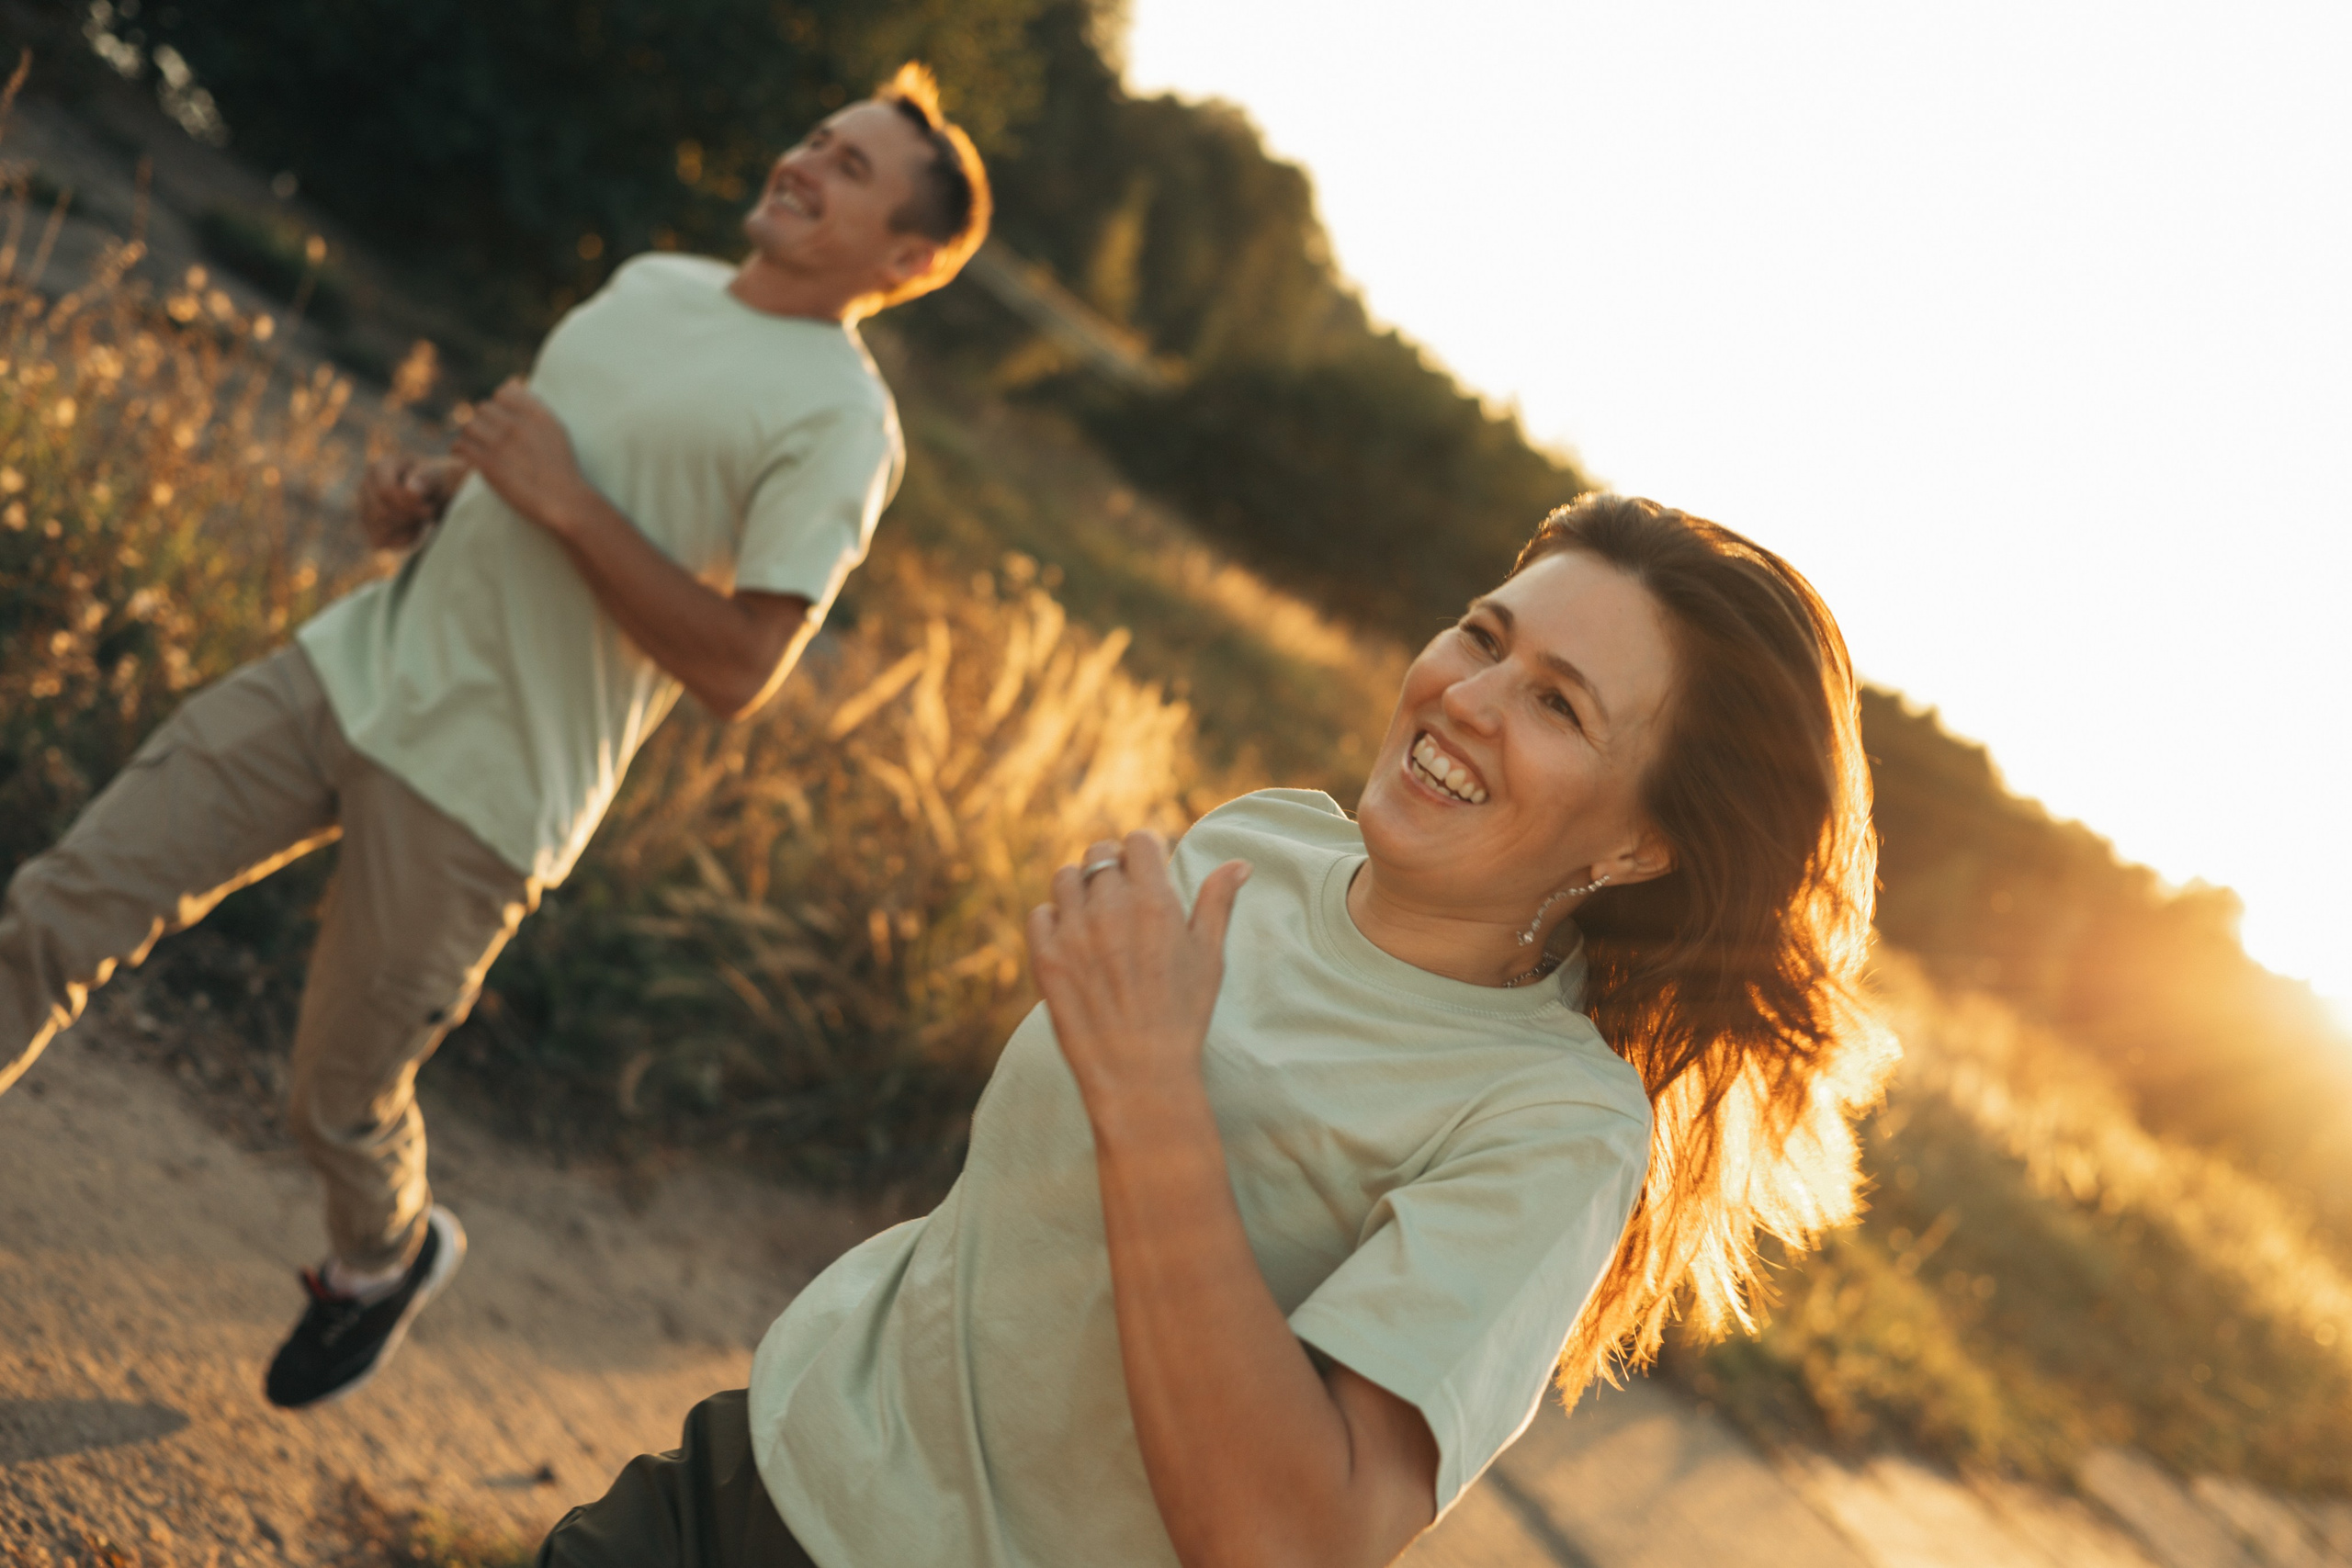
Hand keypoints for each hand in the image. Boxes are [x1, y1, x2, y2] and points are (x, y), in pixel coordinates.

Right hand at [357, 454, 464, 550]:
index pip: (385, 492)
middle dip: (409, 519)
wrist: (441, 493)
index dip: (409, 506)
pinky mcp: (369, 526)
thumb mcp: (443, 475)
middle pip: (380, 513)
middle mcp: (366, 484)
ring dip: (406, 530)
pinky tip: (415, 531)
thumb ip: (428, 480)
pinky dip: (401, 541)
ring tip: (421, 519)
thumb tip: (411, 490)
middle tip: (429, 514)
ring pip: (378, 529)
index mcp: (381, 466)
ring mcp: (364, 506)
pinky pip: (379, 542)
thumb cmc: (442, 481)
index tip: (430, 509)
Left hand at [449, 377, 598, 537]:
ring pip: (470, 425)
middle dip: (483, 421)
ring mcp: (501, 443)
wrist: (563, 500)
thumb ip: (533, 405)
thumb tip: (511, 382)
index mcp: (536, 414)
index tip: (501, 419)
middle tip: (486, 436)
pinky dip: (460, 450)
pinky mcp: (488, 463)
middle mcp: (517, 424)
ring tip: (474, 445)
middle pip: (483, 408)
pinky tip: (463, 455)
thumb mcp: (555, 429)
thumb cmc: (561, 467)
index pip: (503, 393)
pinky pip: (463, 445)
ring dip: (470, 435)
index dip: (500, 406)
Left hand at [1026, 830, 1251, 1116]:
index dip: (1144, 851)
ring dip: (1079, 888)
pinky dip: (1053, 920)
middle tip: (1120, 893)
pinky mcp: (1046, 957)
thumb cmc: (1182, 1015)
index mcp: (1154, 902)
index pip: (1138, 841)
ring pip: (1064, 878)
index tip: (1147, 869)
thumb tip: (1239, 864)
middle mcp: (1109, 908)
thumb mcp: (1210, 957)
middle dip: (1112, 866)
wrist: (1139, 1072)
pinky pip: (1039, 914)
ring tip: (1094, 916)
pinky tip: (1071, 941)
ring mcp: (1073, 932)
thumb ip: (1218, 903)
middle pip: (1099, 854)